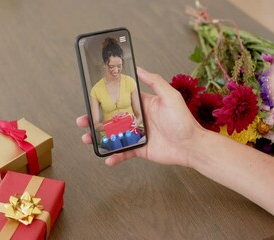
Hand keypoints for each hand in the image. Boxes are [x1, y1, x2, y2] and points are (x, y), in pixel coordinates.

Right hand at [77, 67, 202, 166]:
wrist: (191, 145)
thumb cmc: (183, 120)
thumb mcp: (169, 96)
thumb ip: (154, 81)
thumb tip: (139, 68)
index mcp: (143, 105)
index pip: (120, 100)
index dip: (105, 99)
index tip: (92, 99)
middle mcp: (138, 119)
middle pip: (112, 118)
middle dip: (95, 120)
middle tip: (82, 121)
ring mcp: (138, 135)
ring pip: (114, 136)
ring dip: (99, 138)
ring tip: (88, 139)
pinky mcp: (140, 149)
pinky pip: (124, 152)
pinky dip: (115, 156)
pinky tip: (107, 158)